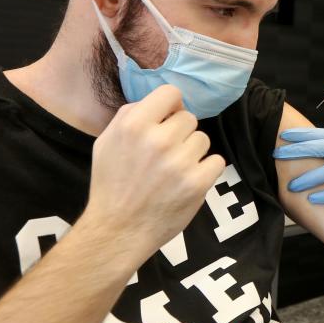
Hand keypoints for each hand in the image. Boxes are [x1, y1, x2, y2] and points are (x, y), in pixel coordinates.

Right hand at [83, 85, 225, 261]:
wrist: (119, 229)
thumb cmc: (111, 184)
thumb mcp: (107, 141)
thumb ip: (131, 115)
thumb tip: (161, 104)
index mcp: (134, 125)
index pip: (171, 93)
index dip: (171, 106)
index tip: (167, 119)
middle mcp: (158, 140)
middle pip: (189, 118)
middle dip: (180, 133)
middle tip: (165, 154)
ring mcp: (180, 162)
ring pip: (203, 139)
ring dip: (192, 152)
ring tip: (174, 170)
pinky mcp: (197, 183)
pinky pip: (216, 161)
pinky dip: (206, 170)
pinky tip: (188, 180)